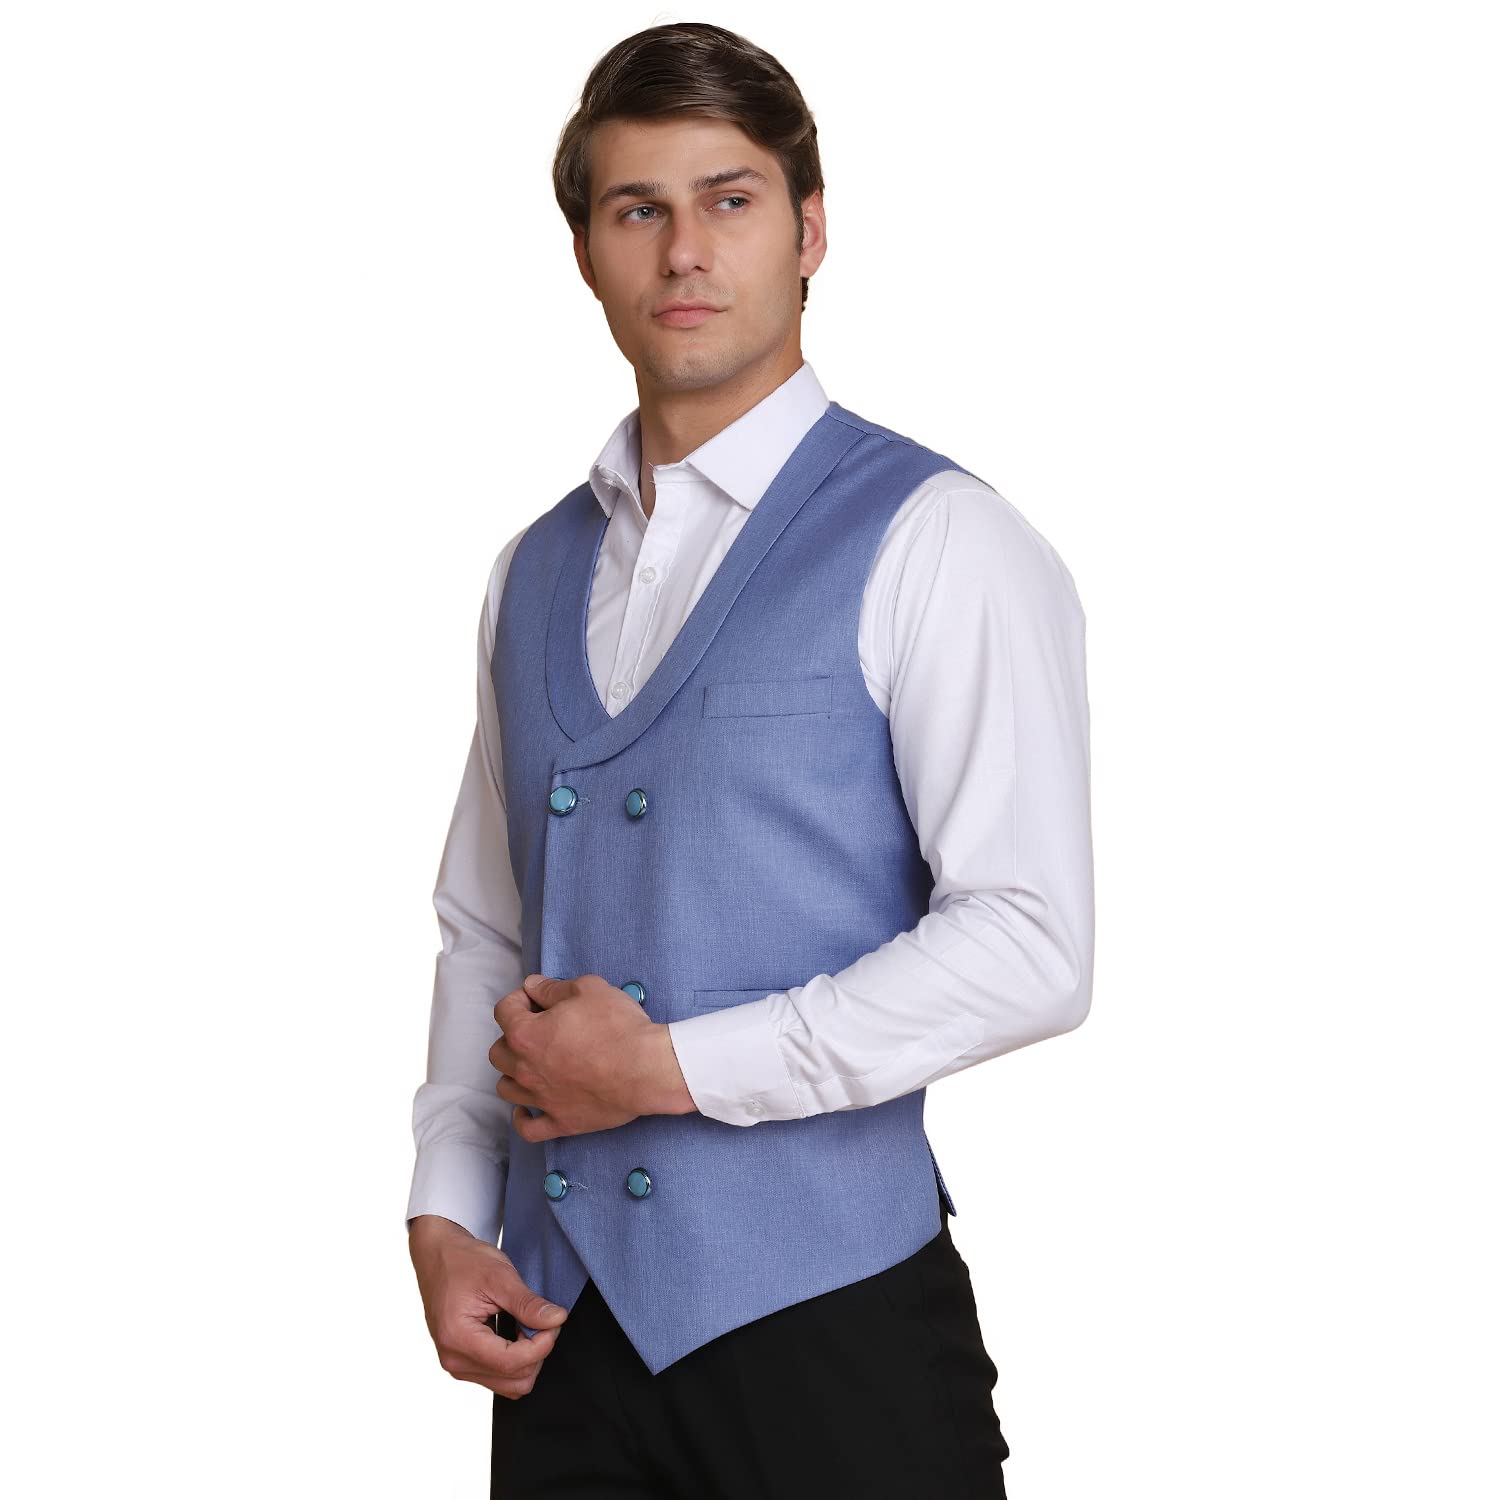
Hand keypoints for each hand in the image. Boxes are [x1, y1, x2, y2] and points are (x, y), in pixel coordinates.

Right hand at [408, 1214, 568, 1399]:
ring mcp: (457, 1366)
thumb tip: (557, 1319)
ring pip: (510, 1384)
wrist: (438, 1257)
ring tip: (526, 1323)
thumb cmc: (463, 1261)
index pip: (511, 1362)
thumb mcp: (500, 1275)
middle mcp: (454, 1361)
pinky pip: (500, 1376)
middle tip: (542, 1318)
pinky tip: (515, 1331)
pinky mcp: (463, 1364)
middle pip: (515, 1380)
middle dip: (537, 1351)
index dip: (542, 1345)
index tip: (554, 1320)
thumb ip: (528, 1303)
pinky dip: (516, 1358)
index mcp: (457, 1338)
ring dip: (528, 1356)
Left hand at [490, 973, 694, 1141]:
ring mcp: (542, 1099)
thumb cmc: (618, 1027)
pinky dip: (523, 1118)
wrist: (646, 1069)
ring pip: (507, 1088)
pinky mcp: (561, 1122)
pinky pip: (528, 1128)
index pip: (504, 1011)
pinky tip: (527, 1107)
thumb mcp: (588, 989)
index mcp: (526, 1034)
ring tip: (533, 1064)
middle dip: (512, 1036)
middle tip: (537, 1028)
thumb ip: (553, 988)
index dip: (518, 999)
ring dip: (514, 1073)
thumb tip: (534, 987)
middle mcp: (526, 1069)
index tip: (535, 997)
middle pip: (498, 1052)